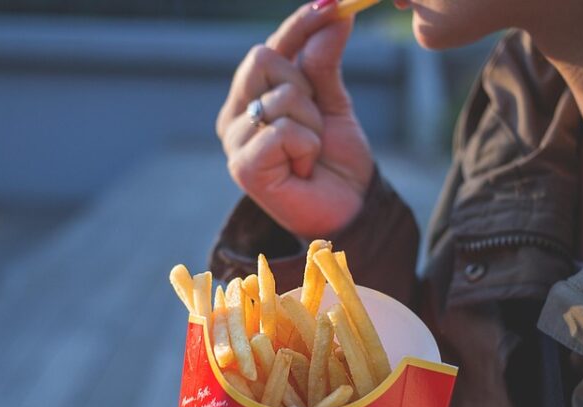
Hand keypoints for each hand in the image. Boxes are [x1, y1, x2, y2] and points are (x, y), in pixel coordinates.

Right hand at [216, 1, 374, 239]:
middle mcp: (234, 117)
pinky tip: (304, 169)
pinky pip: (283, 129)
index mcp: (250, 98)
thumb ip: (325, 62)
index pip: (268, 47)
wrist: (349, 210)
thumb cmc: (336, 161)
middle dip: (305, 85)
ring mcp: (234, 143)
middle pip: (262, 58)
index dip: (298, 24)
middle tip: (316, 122)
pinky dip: (307, 146)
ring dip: (312, 123)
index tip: (331, 4)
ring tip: (311, 153)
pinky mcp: (243, 168)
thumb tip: (335, 14)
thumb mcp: (334, 102)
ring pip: (280, 96)